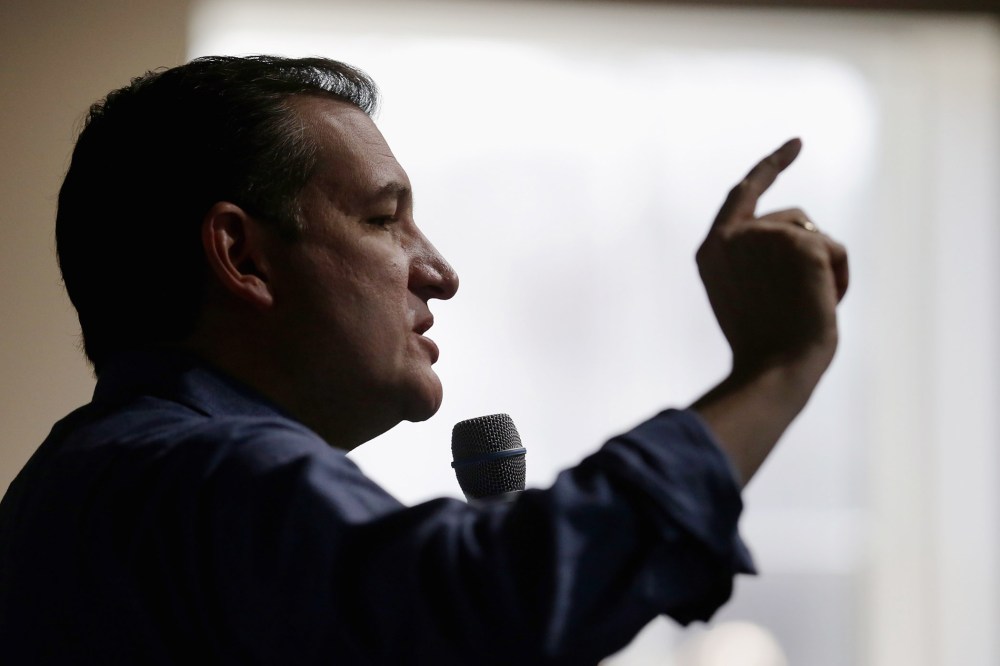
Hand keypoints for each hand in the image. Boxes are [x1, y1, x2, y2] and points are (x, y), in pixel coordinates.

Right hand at [690, 139, 849, 484]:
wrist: (774, 370)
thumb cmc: (764, 346)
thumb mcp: (747, 295)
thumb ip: (758, 257)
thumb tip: (806, 238)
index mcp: (711, 250)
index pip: (744, 193)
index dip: (772, 165)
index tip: (797, 143)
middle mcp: (733, 235)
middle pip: (790, 218)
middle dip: (810, 250)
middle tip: (812, 297)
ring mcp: (764, 235)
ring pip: (813, 234)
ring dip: (822, 268)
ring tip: (811, 306)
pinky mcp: (798, 242)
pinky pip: (835, 249)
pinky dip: (839, 278)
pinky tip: (825, 303)